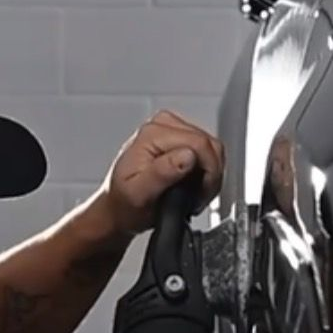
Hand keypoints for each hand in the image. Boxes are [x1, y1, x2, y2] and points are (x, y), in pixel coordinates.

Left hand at [99, 111, 226, 240]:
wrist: (119, 207)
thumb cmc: (124, 203)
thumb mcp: (139, 194)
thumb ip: (161, 173)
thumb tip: (187, 156)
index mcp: (153, 134)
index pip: (200, 144)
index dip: (208, 173)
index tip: (199, 195)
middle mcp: (164, 125)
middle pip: (210, 145)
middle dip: (211, 175)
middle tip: (198, 198)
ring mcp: (174, 129)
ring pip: (213, 149)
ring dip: (211, 175)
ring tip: (195, 195)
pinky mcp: (182, 139)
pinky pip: (209, 152)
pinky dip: (208, 173)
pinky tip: (195, 187)